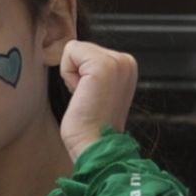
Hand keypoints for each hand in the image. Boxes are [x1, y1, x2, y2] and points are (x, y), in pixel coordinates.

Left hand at [58, 40, 138, 160]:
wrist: (96, 148)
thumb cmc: (91, 127)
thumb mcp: (97, 89)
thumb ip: (93, 70)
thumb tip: (75, 57)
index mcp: (127, 66)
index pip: (88, 51)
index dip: (82, 75)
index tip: (92, 98)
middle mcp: (126, 61)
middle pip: (81, 48)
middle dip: (77, 74)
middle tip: (88, 99)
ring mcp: (117, 62)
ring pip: (75, 49)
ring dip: (73, 76)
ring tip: (86, 98)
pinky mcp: (103, 66)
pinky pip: (70, 51)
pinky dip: (68, 75)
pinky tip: (81, 95)